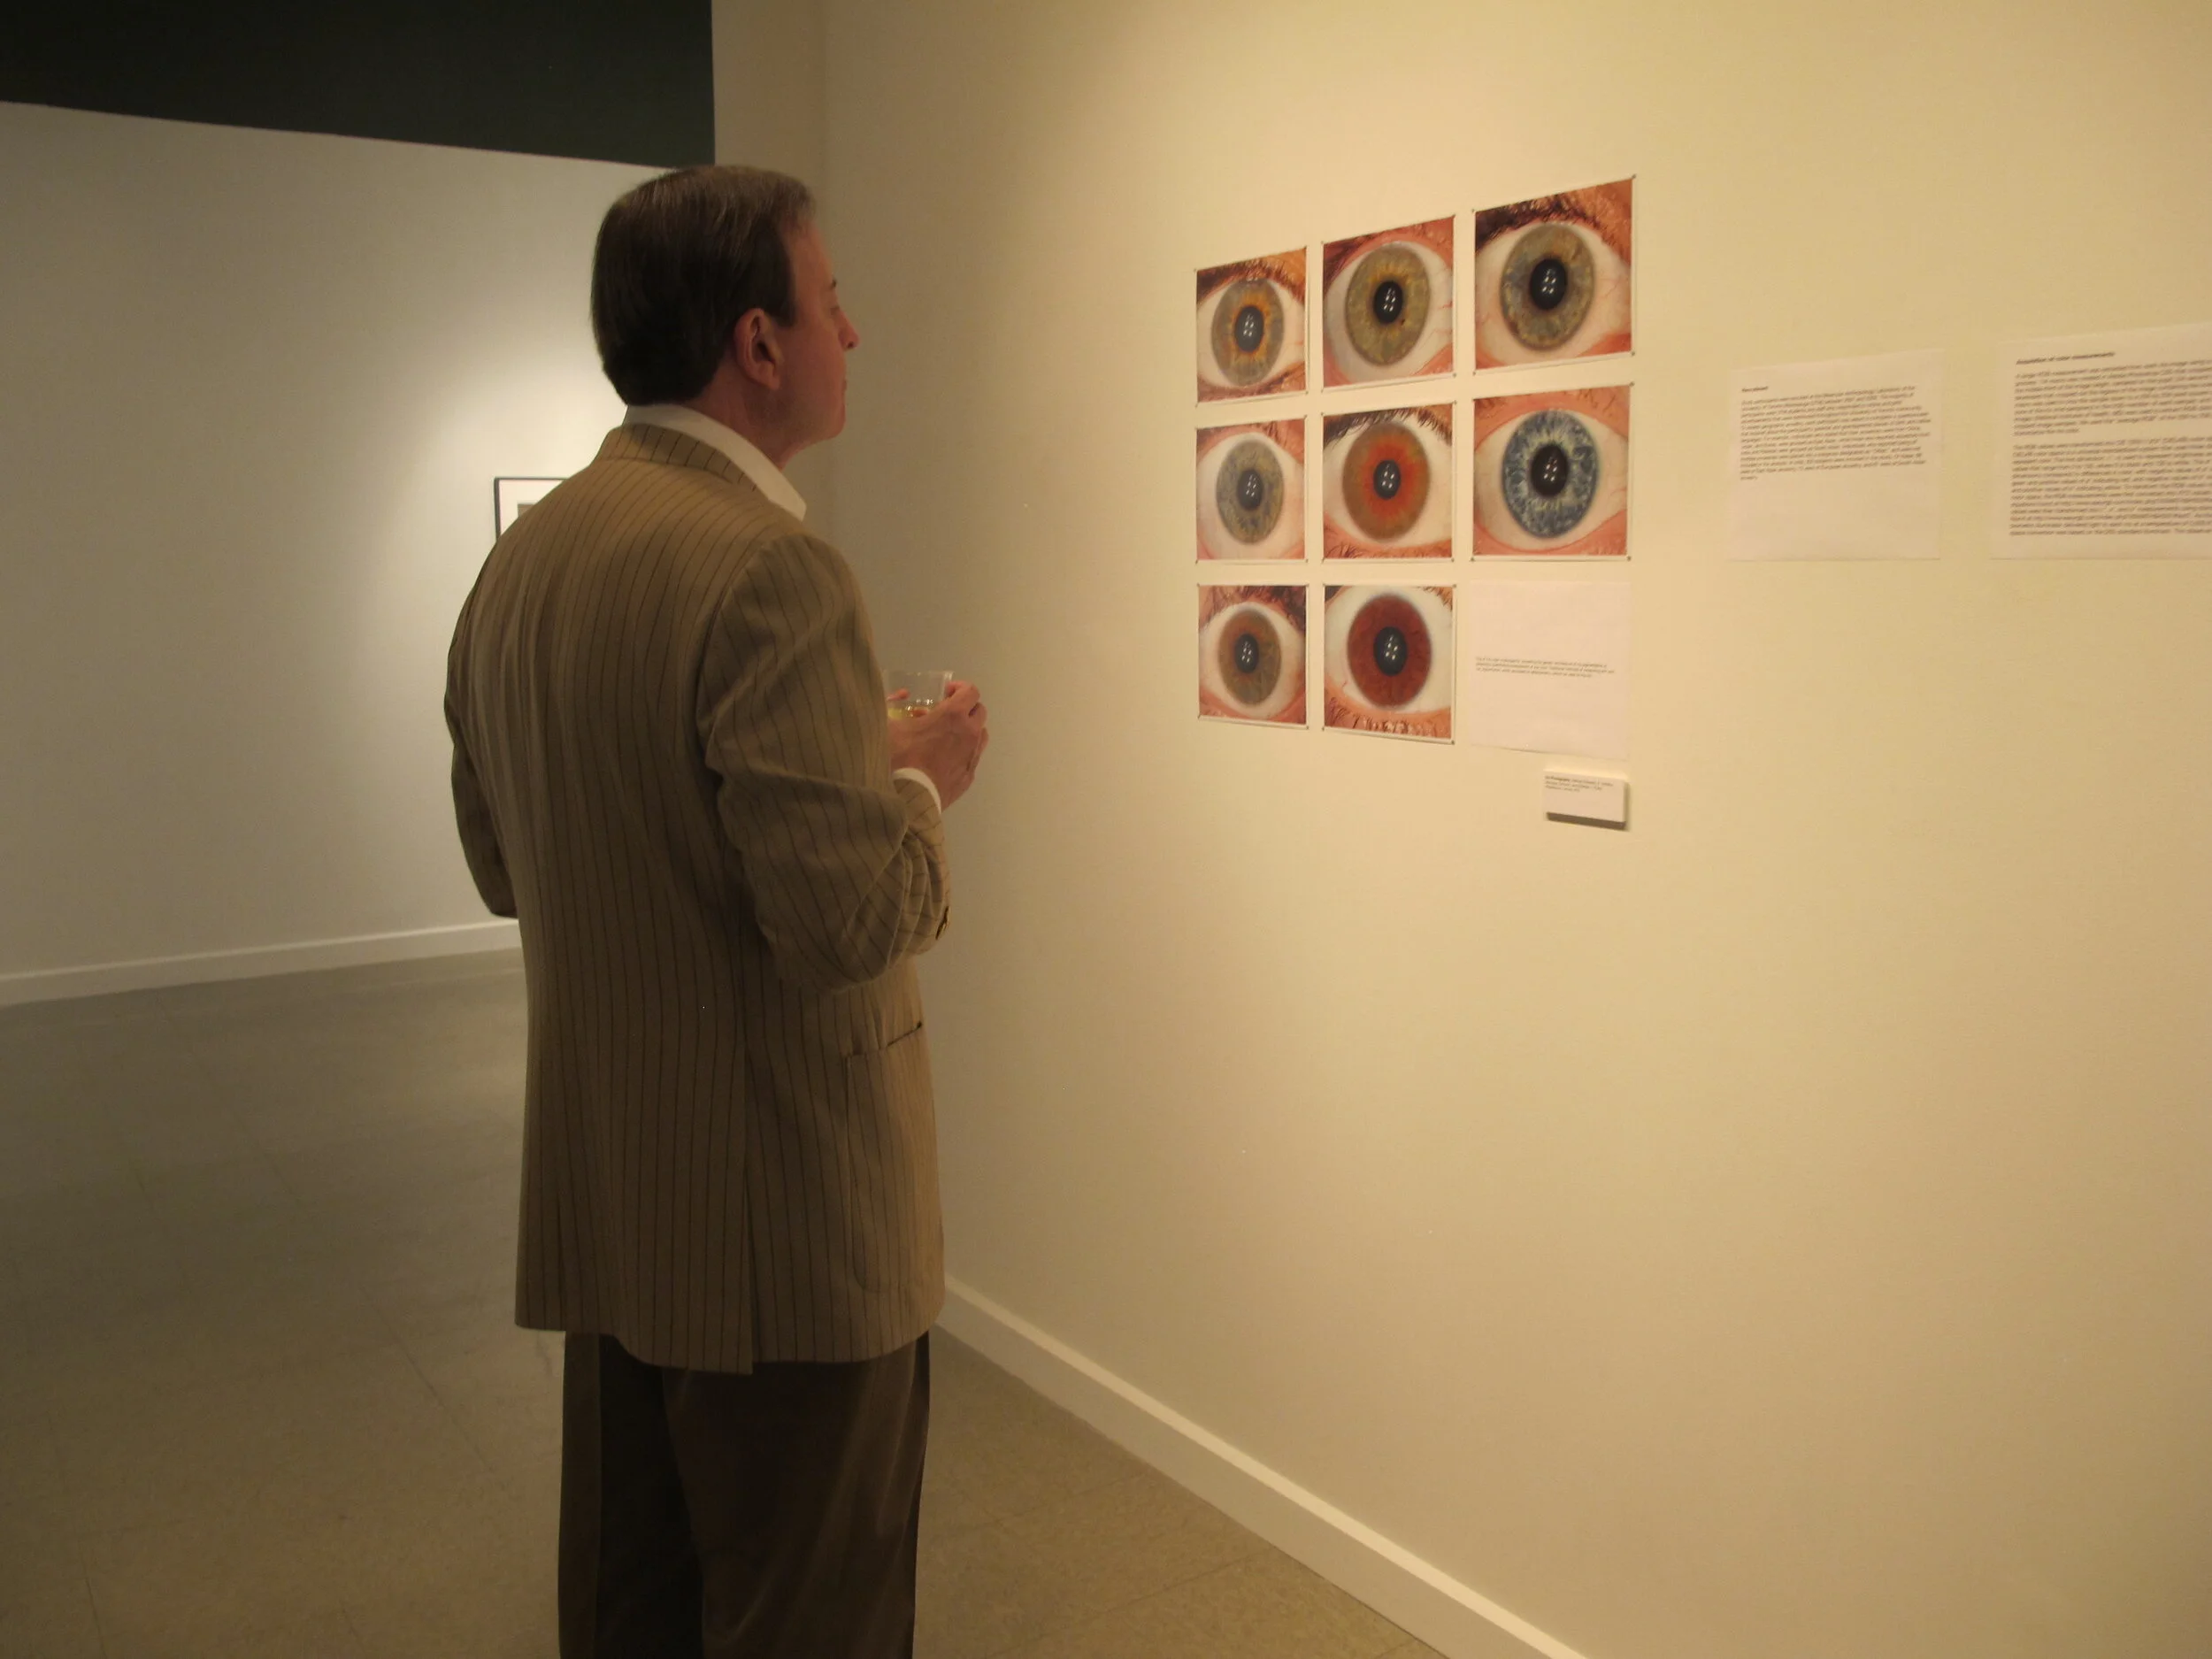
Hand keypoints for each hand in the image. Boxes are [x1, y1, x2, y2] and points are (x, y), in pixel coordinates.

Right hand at [886, 679, 988, 808]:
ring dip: (968, 729)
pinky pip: (973, 756)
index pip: (970, 691)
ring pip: (981, 734)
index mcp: (953, 716)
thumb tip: (901, 694)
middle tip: (945, 714)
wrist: (907, 798)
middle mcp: (969, 733)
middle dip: (964, 708)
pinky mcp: (969, 776)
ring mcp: (972, 756)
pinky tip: (945, 758)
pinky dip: (963, 751)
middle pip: (979, 711)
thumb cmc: (897, 757)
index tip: (945, 693)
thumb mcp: (887, 725)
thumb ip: (892, 703)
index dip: (960, 688)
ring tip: (948, 735)